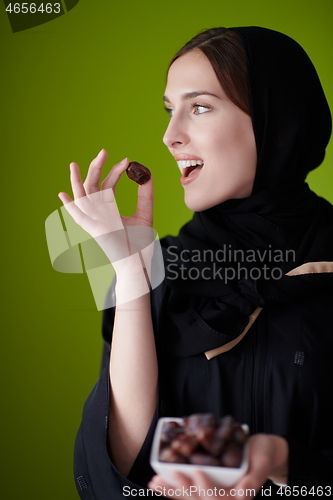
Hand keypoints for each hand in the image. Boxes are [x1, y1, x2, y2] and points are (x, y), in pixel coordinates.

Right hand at [58, 150, 154, 274]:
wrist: (137, 263)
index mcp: (109, 209)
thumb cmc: (139, 244)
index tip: (127, 160)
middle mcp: (99, 213)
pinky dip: (70, 207)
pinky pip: (78, 217)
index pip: (108, 185)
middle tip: (104, 151)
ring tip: (74, 164)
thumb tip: (147, 174)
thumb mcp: (145, 214)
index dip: (115, 171)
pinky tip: (62, 195)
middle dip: (96, 168)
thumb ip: (145, 195)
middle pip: (93, 186)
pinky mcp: (94, 230)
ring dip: (76, 181)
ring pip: (82, 197)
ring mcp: (95, 221)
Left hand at [148, 434, 287, 498]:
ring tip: (155, 483)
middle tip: (163, 479)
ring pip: (190, 497)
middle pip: (199, 499)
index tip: (197, 472)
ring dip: (171, 490)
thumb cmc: (264, 454)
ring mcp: (214, 492)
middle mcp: (224, 497)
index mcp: (238, 495)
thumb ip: (254, 479)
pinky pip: (188, 490)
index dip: (206, 488)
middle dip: (180, 489)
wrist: (262, 451)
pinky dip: (173, 486)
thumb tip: (244, 493)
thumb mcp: (263, 462)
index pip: (219, 497)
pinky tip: (159, 481)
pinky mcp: (207, 485)